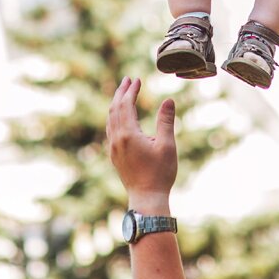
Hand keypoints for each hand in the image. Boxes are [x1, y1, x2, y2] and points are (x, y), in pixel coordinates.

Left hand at [107, 78, 177, 206]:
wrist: (147, 199)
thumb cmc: (160, 173)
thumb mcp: (167, 145)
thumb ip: (166, 121)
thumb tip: (168, 100)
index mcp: (128, 135)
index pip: (126, 105)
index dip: (131, 91)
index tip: (137, 79)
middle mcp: (117, 140)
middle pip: (114, 109)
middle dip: (120, 93)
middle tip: (127, 80)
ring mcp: (113, 149)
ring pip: (110, 120)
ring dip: (115, 104)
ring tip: (122, 94)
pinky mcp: (114, 156)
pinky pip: (110, 130)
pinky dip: (114, 117)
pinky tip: (120, 118)